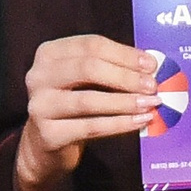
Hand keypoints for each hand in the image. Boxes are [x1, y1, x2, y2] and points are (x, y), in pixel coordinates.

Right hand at [13, 35, 156, 190]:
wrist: (45, 145)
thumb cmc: (72, 106)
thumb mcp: (84, 80)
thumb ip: (110, 68)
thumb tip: (149, 66)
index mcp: (49, 54)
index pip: (91, 45)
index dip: (124, 54)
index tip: (151, 64)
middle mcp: (39, 76)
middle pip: (88, 68)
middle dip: (126, 76)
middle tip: (152, 86)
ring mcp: (41, 106)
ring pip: (89, 100)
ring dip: (125, 102)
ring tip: (150, 104)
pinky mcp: (49, 134)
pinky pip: (91, 127)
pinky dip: (119, 124)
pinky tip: (139, 121)